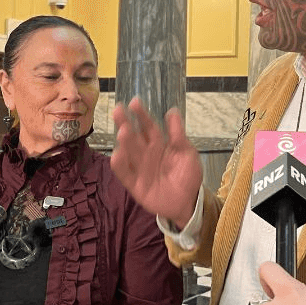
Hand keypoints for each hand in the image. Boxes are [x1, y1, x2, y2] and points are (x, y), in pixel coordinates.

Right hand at [111, 97, 202, 228]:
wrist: (188, 202)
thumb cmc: (188, 175)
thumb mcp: (187, 153)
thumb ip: (178, 135)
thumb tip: (172, 111)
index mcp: (158, 143)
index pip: (148, 126)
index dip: (141, 115)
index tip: (134, 102)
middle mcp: (146, 153)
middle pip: (134, 136)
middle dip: (126, 123)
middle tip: (118, 110)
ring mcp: (139, 168)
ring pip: (129, 152)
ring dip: (124, 142)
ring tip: (122, 131)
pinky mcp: (134, 184)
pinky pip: (125, 173)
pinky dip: (120, 164)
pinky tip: (117, 154)